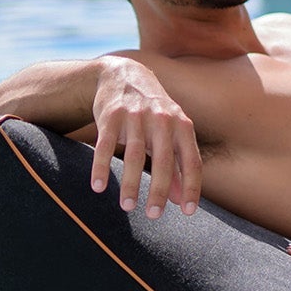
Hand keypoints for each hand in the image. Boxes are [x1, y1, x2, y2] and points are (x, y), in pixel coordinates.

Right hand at [90, 58, 201, 219]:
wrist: (125, 74)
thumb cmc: (153, 112)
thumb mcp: (171, 132)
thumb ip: (177, 165)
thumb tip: (183, 201)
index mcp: (181, 124)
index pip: (191, 159)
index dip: (192, 186)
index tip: (189, 212)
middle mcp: (162, 118)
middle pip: (163, 159)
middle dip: (159, 190)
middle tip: (154, 215)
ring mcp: (135, 115)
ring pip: (133, 154)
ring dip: (130, 183)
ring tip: (127, 207)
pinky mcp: (110, 115)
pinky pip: (105, 144)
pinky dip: (100, 167)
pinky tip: (98, 187)